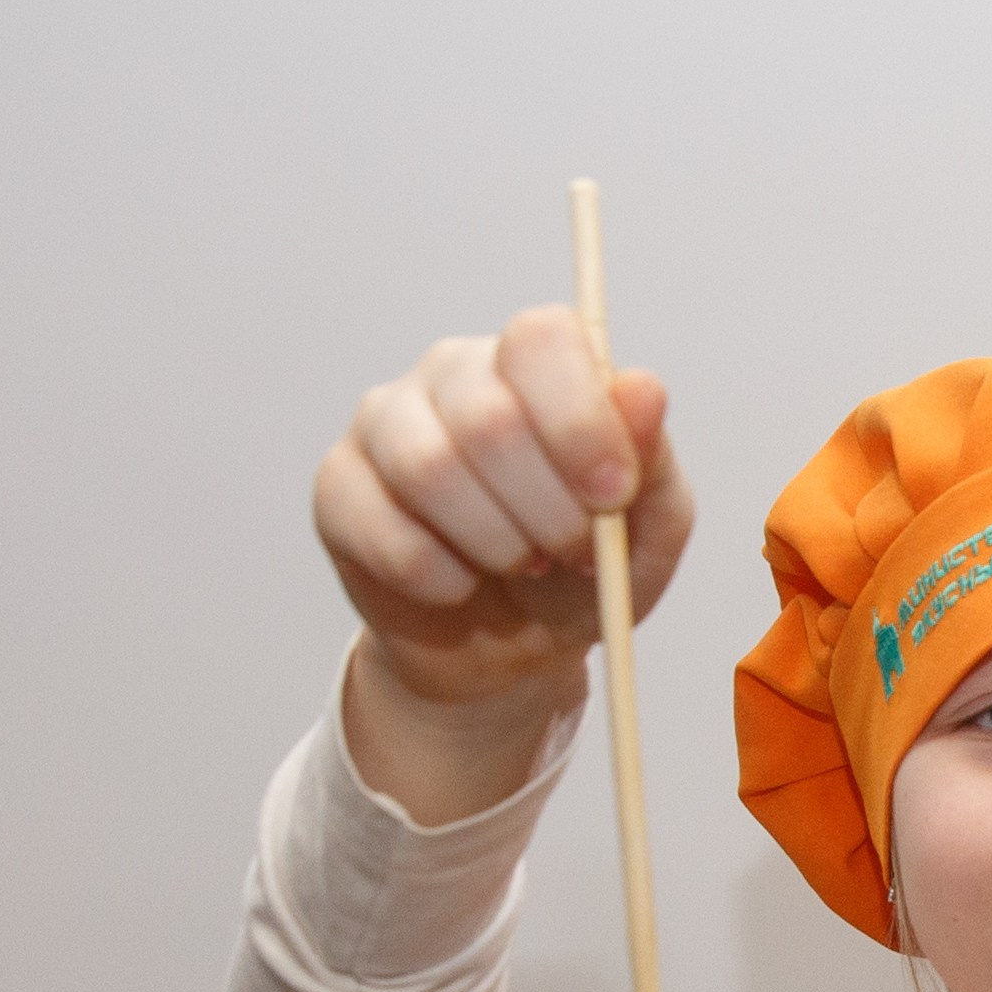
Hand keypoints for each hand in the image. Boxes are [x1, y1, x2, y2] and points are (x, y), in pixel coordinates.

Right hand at [313, 308, 695, 818]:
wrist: (510, 653)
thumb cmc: (579, 576)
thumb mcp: (644, 533)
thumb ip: (652, 463)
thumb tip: (643, 391)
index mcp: (533, 364)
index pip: (542, 339)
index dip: (580, 422)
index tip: (612, 497)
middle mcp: (453, 375)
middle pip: (488, 416)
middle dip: (547, 509)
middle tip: (571, 554)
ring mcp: (385, 425)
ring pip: (429, 468)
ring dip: (495, 544)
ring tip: (520, 566)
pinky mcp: (339, 489)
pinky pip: (387, 533)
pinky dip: (441, 581)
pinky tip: (460, 586)